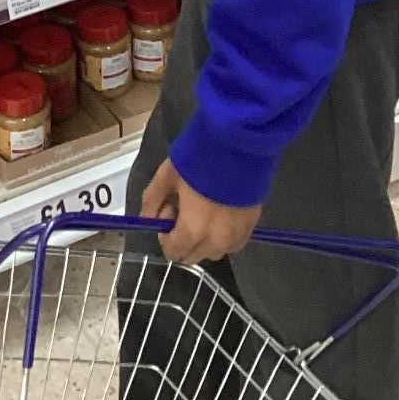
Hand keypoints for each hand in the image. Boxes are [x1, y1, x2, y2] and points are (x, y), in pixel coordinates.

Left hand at [141, 158, 261, 265]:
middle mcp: (215, 242)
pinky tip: (222, 210)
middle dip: (184, 238)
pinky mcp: (251, 228)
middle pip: (192, 255)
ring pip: (213, 251)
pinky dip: (223, 235)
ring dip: (204, 239)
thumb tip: (147, 219)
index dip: (166, 234)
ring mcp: (236, 237)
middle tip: (186, 207)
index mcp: (192, 232)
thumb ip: (152, 201)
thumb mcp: (167, 175)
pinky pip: (232, 243)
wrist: (240, 143)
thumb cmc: (200, 158)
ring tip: (206, 208)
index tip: (170, 209)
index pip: (173, 253)